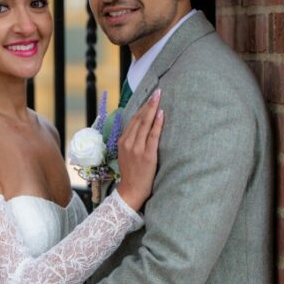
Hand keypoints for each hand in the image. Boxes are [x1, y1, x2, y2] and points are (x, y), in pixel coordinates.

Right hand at [116, 87, 162, 210]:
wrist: (131, 191)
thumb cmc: (132, 173)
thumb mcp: (126, 155)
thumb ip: (131, 141)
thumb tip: (140, 129)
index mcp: (122, 141)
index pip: (133, 120)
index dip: (141, 108)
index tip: (148, 97)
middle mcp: (128, 142)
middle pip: (139, 119)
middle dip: (148, 104)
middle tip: (157, 92)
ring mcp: (137, 148)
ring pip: (145, 124)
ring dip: (153, 109)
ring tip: (159, 98)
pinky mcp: (147, 155)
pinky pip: (153, 135)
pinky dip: (157, 123)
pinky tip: (161, 114)